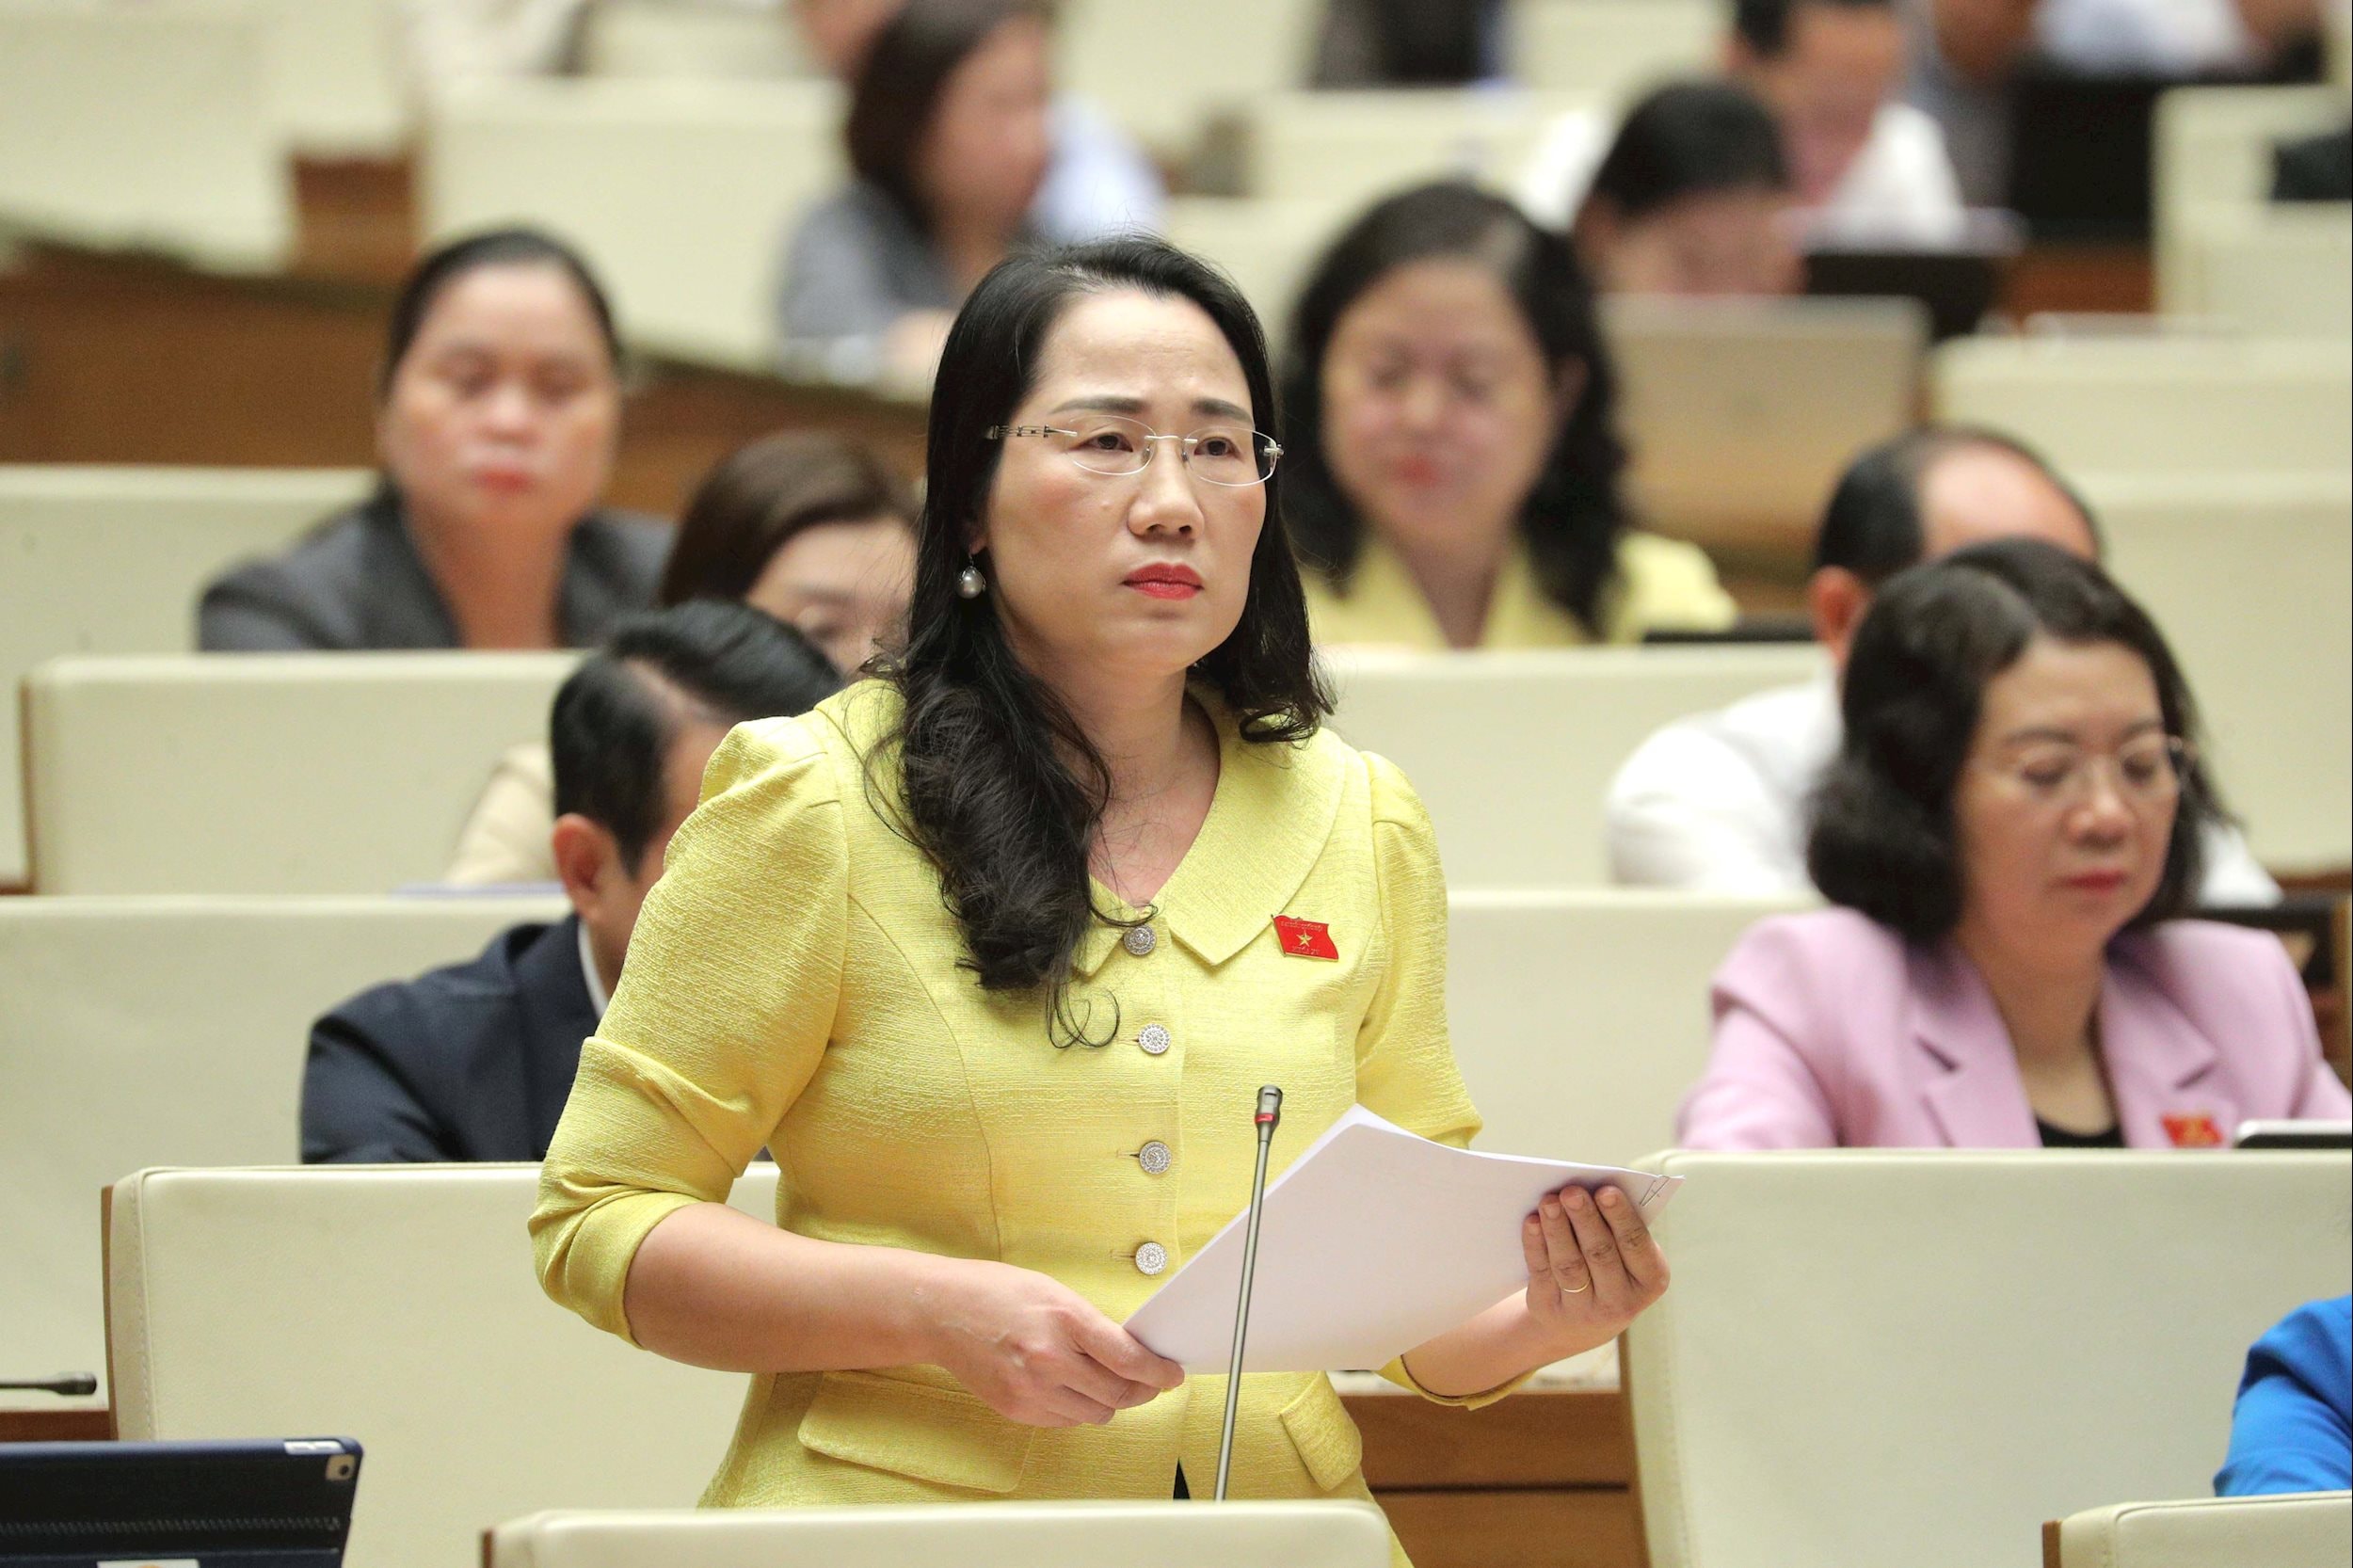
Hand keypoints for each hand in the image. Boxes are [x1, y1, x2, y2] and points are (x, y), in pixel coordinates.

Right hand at [924, 1259, 1184, 1427]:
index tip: (1172, 1375)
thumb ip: (1092, 1325)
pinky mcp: (1016, 1409)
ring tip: (1106, 1383)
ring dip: (1109, 1402)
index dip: (1159, 1372)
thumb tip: (1129, 1352)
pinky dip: (1077, 1408)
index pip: (1128, 1359)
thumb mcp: (1055, 1293)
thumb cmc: (996, 1293)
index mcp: (1065, 1320)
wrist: (943, 1312)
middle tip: (1150, 1383)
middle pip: (1119, 1394)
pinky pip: (1065, 1421)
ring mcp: (1031, 1389)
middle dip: (1142, 1390)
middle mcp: (1049, 1359)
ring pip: (1095, 1414)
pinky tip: (1071, 1388)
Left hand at [1520, 1183, 1669, 1350]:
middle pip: (1601, 1254)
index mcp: (1650, 1280)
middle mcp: (1621, 1302)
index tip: (1606, 1190)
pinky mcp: (1551, 1310)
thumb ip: (1616, 1226)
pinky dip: (1535, 1245)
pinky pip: (1542, 1273)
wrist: (1578, 1322)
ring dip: (1557, 1229)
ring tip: (1549, 1201)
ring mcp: (1585, 1311)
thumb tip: (1589, 1187)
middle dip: (1585, 1219)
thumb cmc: (1608, 1268)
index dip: (1621, 1217)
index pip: (1636, 1245)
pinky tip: (1532, 1222)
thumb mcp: (1625, 1256)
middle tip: (1571, 1191)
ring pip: (1569, 1265)